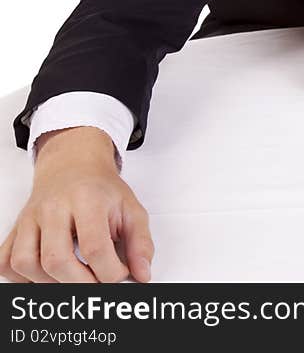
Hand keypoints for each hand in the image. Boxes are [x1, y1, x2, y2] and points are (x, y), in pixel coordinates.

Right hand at [0, 126, 153, 282]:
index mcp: (87, 200)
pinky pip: (6, 261)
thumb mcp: (132, 210)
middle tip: (98, 283)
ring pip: (26, 263)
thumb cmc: (102, 190)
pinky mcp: (16, 229)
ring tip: (74, 278)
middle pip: (57, 259)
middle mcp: (53, 208)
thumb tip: (143, 275)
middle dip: (81, 283)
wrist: (73, 166)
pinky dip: (22, 277)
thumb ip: (141, 244)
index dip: (109, 272)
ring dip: (51, 282)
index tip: (120, 275)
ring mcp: (30, 219)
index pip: (94, 246)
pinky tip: (47, 275)